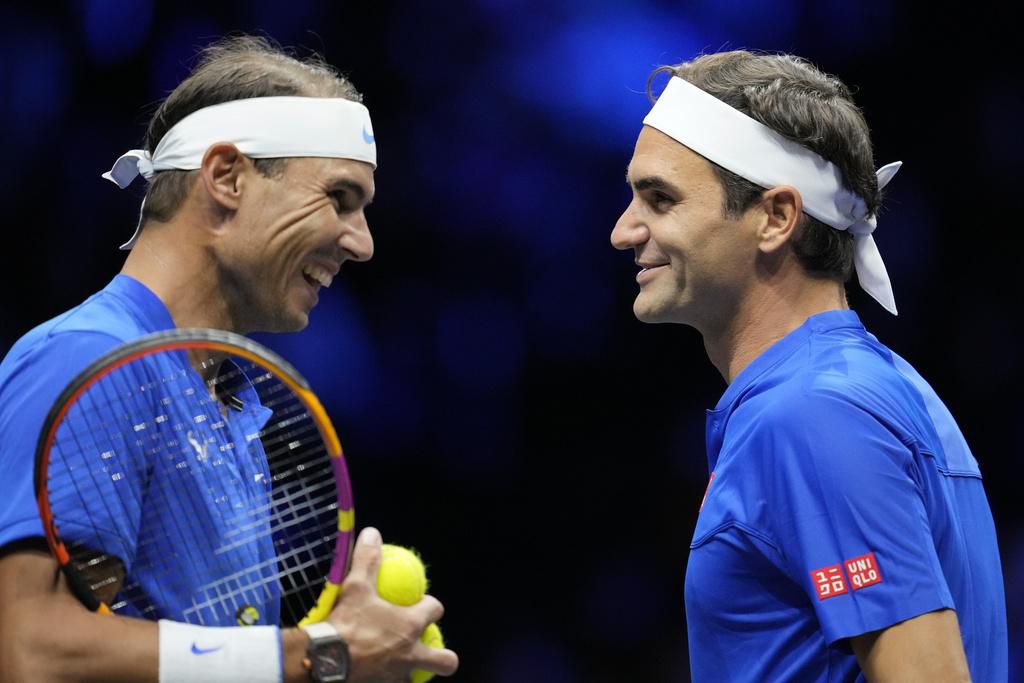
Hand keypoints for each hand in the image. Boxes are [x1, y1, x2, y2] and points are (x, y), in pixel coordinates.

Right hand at [326, 527, 458, 682]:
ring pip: (415, 678)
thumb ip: (367, 559)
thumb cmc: (345, 623)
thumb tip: (372, 533)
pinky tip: (374, 677)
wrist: (324, 663)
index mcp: (410, 625)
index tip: (422, 604)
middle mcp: (411, 654)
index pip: (435, 610)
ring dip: (409, 671)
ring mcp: (398, 677)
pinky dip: (386, 681)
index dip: (431, 606)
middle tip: (434, 651)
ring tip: (396, 667)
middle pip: (445, 660)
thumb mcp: (356, 587)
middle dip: (444, 657)